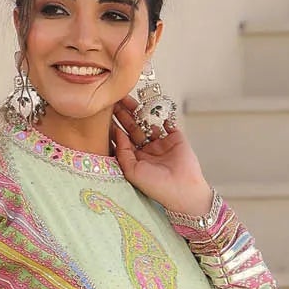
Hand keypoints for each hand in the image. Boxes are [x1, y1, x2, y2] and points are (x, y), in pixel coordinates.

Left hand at [112, 97, 213, 220]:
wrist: (182, 189)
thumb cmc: (157, 186)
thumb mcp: (132, 171)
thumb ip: (122, 151)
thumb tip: (117, 132)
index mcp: (135, 159)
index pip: (122, 139)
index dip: (114, 126)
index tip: (105, 114)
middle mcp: (147, 150)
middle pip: (133, 128)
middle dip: (124, 115)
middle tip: (115, 101)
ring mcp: (161, 142)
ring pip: (147, 122)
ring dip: (138, 111)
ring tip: (128, 100)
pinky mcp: (175, 137)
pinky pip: (167, 121)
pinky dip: (161, 113)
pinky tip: (150, 104)